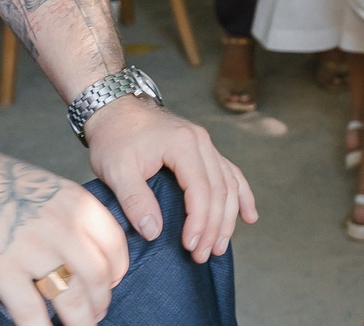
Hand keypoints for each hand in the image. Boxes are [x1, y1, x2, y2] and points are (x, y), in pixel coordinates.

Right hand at [0, 148, 127, 325]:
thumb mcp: (49, 188)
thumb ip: (71, 217)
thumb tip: (87, 250)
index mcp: (77, 204)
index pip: (115, 245)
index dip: (117, 271)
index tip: (111, 283)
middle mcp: (63, 227)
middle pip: (98, 277)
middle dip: (100, 302)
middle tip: (95, 314)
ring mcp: (34, 251)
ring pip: (71, 299)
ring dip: (80, 322)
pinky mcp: (2, 272)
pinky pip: (31, 312)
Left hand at [81, 93, 255, 262]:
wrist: (116, 108)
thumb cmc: (114, 137)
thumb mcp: (116, 170)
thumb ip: (135, 199)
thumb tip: (155, 232)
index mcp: (183, 144)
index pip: (201, 188)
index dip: (199, 220)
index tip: (190, 245)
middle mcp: (202, 141)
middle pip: (219, 189)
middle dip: (214, 225)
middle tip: (203, 255)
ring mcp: (205, 144)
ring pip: (229, 183)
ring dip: (228, 217)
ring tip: (219, 246)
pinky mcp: (203, 150)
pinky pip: (230, 173)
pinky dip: (240, 195)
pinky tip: (248, 215)